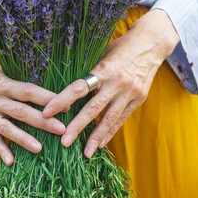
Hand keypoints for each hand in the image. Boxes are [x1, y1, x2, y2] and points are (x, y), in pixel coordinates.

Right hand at [0, 37, 64, 165]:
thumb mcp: (2, 68)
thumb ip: (19, 80)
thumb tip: (46, 88)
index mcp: (2, 83)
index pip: (28, 91)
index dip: (47, 98)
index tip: (65, 105)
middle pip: (20, 111)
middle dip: (42, 121)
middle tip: (62, 129)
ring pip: (6, 128)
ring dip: (23, 139)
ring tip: (40, 149)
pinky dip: (2, 150)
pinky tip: (12, 162)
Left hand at [42, 9, 179, 157]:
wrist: (151, 44)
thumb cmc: (121, 46)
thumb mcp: (102, 53)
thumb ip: (89, 71)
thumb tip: (67, 87)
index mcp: (103, 69)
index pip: (78, 88)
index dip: (61, 100)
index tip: (46, 112)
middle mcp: (116, 83)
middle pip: (93, 108)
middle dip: (77, 126)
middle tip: (64, 142)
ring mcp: (129, 92)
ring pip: (109, 118)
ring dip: (96, 137)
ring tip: (85, 153)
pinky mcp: (138, 99)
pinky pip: (121, 118)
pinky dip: (110, 131)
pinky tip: (100, 143)